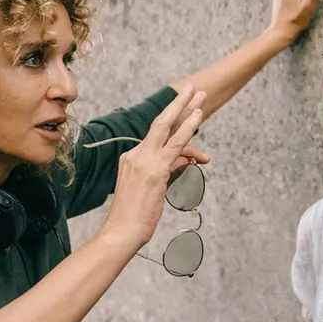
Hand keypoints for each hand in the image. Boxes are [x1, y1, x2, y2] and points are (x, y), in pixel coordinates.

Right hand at [99, 86, 206, 252]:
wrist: (121, 232)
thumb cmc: (134, 217)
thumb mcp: (154, 190)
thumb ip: (169, 173)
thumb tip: (185, 162)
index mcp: (131, 159)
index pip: (158, 139)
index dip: (180, 132)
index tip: (195, 125)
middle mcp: (135, 155)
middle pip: (160, 123)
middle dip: (178, 104)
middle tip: (194, 89)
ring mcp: (144, 161)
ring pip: (168, 128)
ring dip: (186, 109)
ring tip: (201, 95)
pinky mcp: (155, 169)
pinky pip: (175, 144)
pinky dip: (188, 128)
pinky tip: (198, 116)